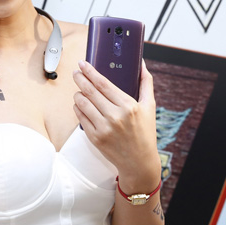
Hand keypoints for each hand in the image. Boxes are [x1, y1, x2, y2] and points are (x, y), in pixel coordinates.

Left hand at [73, 60, 160, 188]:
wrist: (139, 161)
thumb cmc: (145, 132)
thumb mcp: (149, 106)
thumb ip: (146, 83)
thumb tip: (141, 63)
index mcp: (128, 106)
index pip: (104, 84)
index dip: (91, 72)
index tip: (83, 64)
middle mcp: (115, 116)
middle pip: (90, 91)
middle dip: (80, 78)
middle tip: (76, 72)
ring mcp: (103, 128)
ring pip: (82, 103)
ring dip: (78, 93)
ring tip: (79, 89)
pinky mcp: (95, 138)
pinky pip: (80, 117)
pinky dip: (78, 108)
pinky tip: (80, 104)